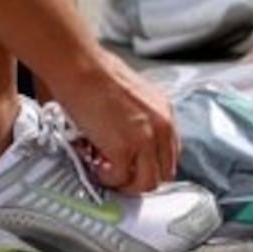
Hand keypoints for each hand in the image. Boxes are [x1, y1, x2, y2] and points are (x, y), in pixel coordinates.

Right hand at [59, 50, 178, 194]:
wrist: (82, 69)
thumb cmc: (98, 75)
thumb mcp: (133, 97)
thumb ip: (139, 120)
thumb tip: (127, 138)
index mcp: (164, 111)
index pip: (170, 152)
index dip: (151, 163)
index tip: (135, 166)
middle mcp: (161, 126)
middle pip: (164, 171)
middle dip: (140, 177)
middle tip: (120, 173)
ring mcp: (146, 140)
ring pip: (146, 182)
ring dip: (125, 181)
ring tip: (106, 170)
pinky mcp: (125, 150)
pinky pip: (119, 178)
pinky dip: (106, 177)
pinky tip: (94, 163)